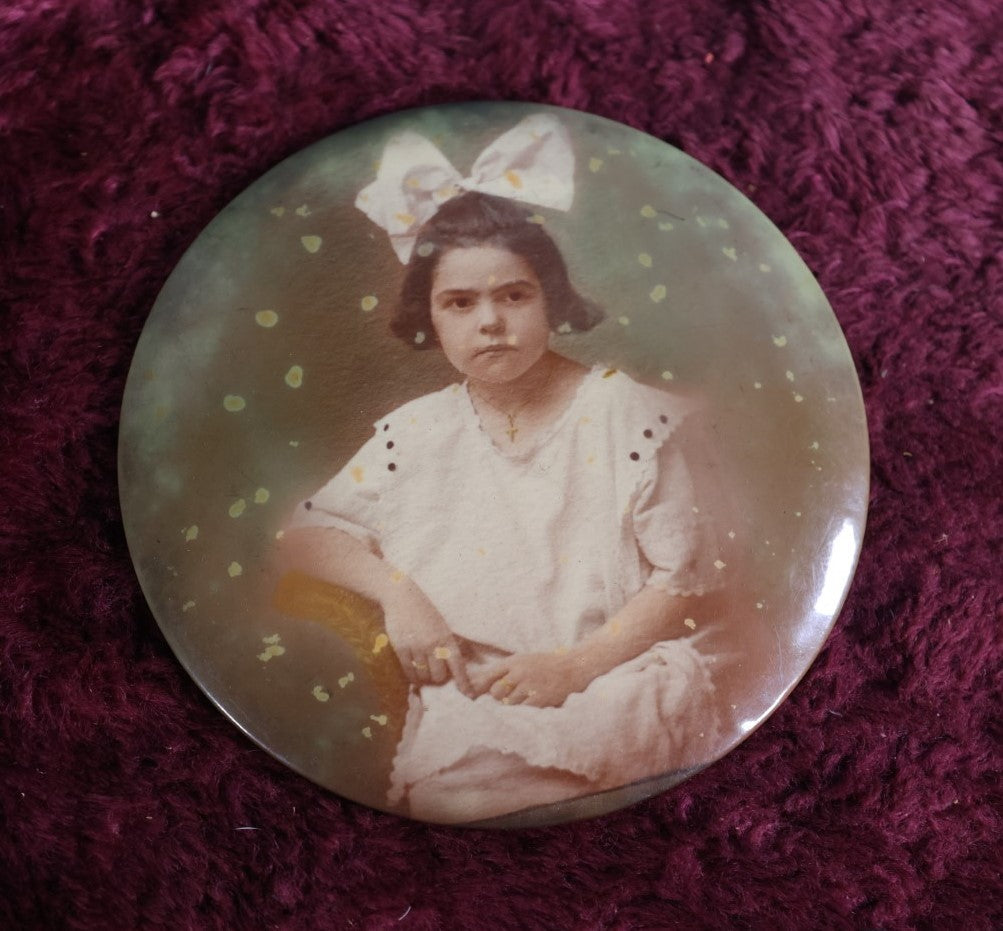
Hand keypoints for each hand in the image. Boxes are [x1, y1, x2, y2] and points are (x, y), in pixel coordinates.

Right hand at [382, 581, 472, 695]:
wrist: (402, 597)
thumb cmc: (424, 612)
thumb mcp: (441, 625)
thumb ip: (447, 644)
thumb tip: (454, 666)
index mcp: (446, 638)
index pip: (458, 664)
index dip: (463, 681)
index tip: (469, 695)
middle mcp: (433, 644)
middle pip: (439, 676)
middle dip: (438, 679)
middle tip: (435, 674)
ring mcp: (416, 646)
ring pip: (423, 676)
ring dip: (424, 678)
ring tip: (423, 672)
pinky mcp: (401, 648)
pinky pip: (409, 671)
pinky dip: (412, 676)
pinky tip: (413, 674)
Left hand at [469, 651, 592, 707]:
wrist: (573, 667)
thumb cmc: (546, 664)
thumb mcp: (524, 660)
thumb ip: (505, 670)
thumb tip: (480, 684)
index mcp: (514, 661)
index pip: (488, 675)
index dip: (479, 688)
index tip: (473, 697)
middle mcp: (519, 673)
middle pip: (496, 692)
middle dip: (499, 698)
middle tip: (508, 698)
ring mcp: (529, 686)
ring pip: (508, 704)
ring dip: (512, 706)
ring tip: (523, 701)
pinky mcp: (539, 699)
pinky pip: (522, 711)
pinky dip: (523, 712)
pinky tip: (530, 707)